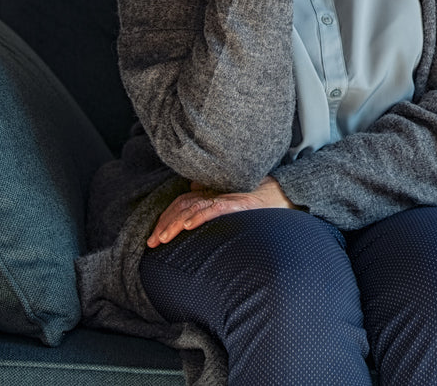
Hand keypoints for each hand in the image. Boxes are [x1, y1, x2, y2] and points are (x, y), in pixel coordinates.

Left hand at [147, 176, 293, 247]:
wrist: (284, 195)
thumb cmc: (258, 204)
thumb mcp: (231, 204)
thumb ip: (212, 202)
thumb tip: (193, 198)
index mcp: (212, 194)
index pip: (181, 203)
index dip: (165, 218)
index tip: (154, 237)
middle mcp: (216, 193)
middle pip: (182, 205)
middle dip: (164, 224)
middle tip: (152, 242)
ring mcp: (226, 197)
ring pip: (194, 207)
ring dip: (176, 223)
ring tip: (163, 238)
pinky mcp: (238, 204)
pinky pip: (215, 208)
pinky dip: (200, 216)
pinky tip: (189, 226)